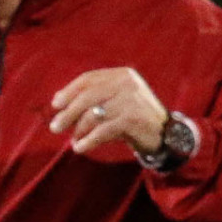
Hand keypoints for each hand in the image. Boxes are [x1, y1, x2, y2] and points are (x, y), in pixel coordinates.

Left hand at [49, 68, 168, 155]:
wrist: (166, 135)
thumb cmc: (132, 117)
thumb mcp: (114, 101)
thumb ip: (92, 97)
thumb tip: (58, 100)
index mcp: (121, 74)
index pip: (88, 79)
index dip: (69, 91)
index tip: (55, 105)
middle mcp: (127, 83)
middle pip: (88, 96)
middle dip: (68, 113)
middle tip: (55, 127)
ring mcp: (132, 100)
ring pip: (94, 114)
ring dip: (79, 130)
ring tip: (73, 140)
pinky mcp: (134, 118)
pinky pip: (103, 130)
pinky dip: (89, 140)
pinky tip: (80, 147)